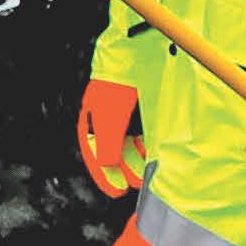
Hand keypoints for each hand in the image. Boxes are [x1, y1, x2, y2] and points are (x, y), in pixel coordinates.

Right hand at [76, 79, 144, 197]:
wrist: (136, 54)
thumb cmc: (117, 84)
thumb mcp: (110, 119)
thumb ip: (107, 145)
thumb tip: (106, 166)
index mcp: (92, 118)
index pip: (94, 153)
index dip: (104, 174)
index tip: (116, 191)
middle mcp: (106, 116)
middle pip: (113, 149)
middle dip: (123, 168)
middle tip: (134, 184)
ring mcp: (124, 110)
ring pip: (128, 142)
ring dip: (136, 159)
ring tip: (146, 172)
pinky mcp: (142, 105)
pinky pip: (143, 131)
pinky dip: (146, 144)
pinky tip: (153, 151)